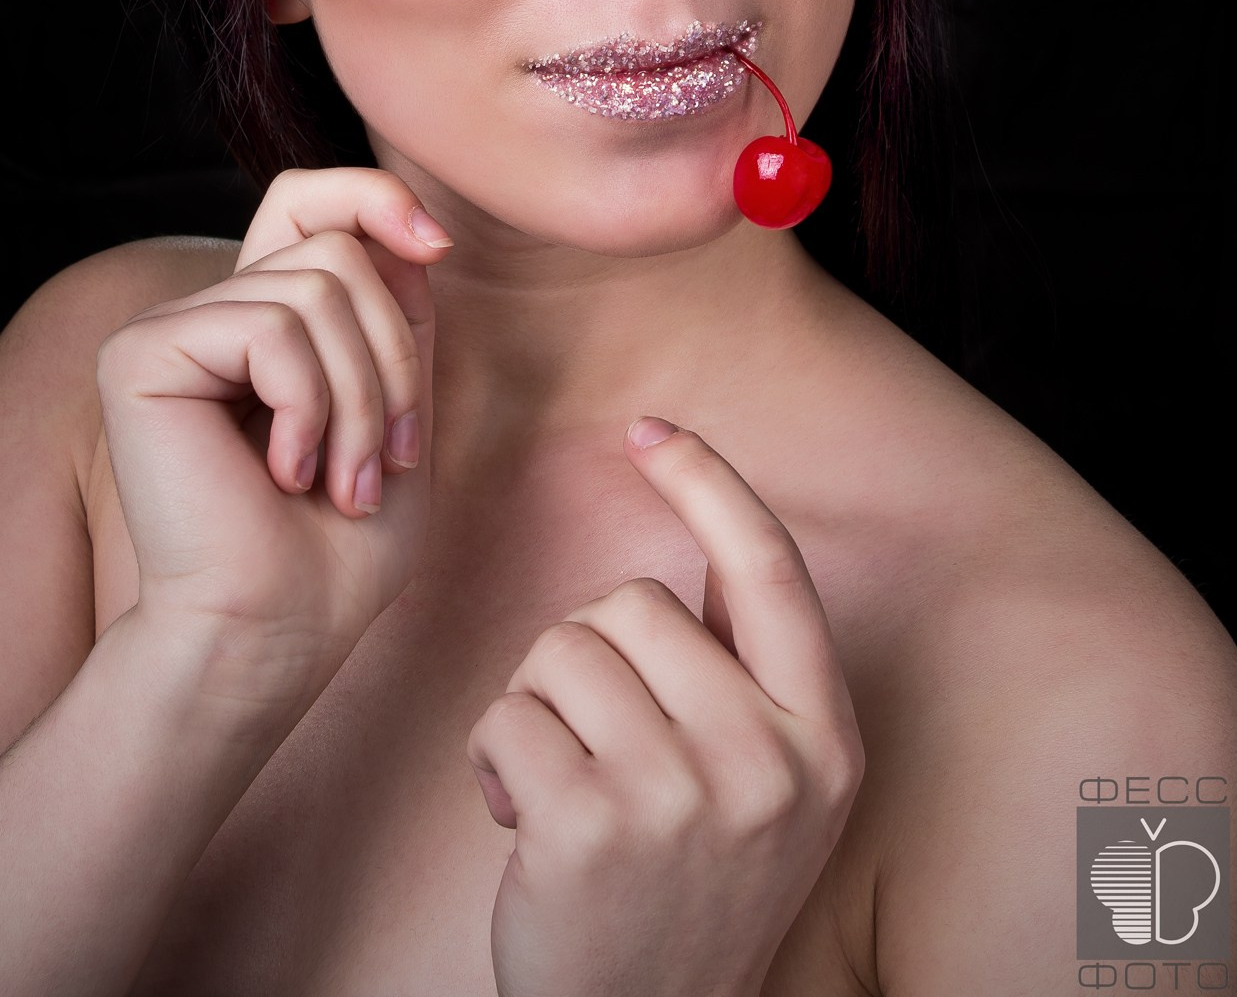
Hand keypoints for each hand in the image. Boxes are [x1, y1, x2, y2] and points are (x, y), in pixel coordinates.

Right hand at [96, 167, 448, 709]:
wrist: (268, 641)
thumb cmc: (332, 561)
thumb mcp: (395, 418)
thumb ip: (397, 325)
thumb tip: (408, 235)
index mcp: (260, 325)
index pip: (308, 201)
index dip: (374, 198)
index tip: (437, 246)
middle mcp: (210, 314)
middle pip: (338, 251)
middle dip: (391, 357)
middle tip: (384, 462)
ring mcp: (169, 330)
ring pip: (317, 288)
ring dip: (360, 396)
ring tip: (341, 483)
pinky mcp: (141, 354)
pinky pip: (270, 325)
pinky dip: (308, 403)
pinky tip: (282, 474)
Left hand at [464, 421, 864, 996]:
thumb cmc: (687, 888)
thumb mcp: (766, 786)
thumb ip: (744, 674)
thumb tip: (699, 544)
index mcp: (825, 736)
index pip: (770, 568)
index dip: (710, 482)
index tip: (650, 429)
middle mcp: (769, 759)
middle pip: (631, 602)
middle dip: (589, 658)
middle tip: (600, 751)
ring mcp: (684, 793)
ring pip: (560, 649)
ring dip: (536, 707)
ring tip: (564, 791)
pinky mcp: (593, 824)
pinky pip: (507, 714)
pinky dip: (492, 758)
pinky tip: (523, 824)